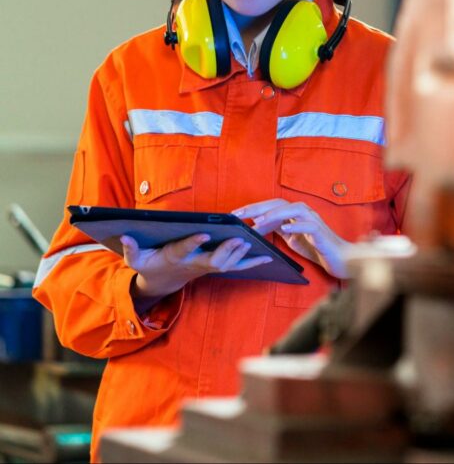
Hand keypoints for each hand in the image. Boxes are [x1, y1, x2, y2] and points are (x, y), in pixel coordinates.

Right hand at [122, 233, 272, 299]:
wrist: (163, 281)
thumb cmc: (150, 265)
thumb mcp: (136, 259)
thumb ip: (132, 249)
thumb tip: (124, 236)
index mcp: (175, 257)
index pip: (185, 250)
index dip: (193, 243)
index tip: (203, 234)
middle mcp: (195, 264)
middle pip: (213, 261)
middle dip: (226, 251)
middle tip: (239, 239)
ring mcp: (207, 267)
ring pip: (227, 264)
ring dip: (241, 254)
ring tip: (254, 241)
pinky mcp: (217, 266)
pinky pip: (237, 266)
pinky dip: (252, 262)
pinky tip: (268, 256)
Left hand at [233, 199, 351, 278]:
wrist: (340, 259)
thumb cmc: (317, 248)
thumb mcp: (292, 239)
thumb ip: (279, 230)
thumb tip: (257, 227)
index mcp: (295, 215)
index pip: (272, 206)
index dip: (253, 208)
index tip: (235, 214)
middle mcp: (304, 213)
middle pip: (279, 204)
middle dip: (258, 208)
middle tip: (240, 215)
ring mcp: (314, 220)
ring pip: (294, 210)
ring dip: (275, 214)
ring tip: (260, 221)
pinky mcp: (321, 232)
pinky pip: (308, 225)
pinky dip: (296, 225)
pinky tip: (285, 229)